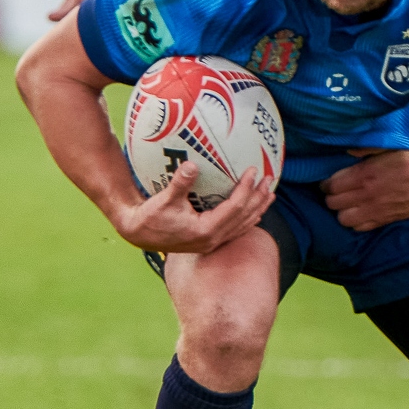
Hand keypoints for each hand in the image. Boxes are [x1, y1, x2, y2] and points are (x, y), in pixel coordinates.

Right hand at [113, 161, 276, 254]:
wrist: (138, 234)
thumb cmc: (150, 217)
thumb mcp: (164, 200)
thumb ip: (180, 184)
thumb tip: (191, 165)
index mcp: (205, 230)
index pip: (235, 208)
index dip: (246, 189)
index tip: (253, 171)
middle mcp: (213, 239)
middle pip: (245, 217)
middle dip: (259, 198)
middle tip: (270, 179)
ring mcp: (212, 242)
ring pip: (243, 226)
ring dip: (257, 208)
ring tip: (269, 194)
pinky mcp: (209, 242)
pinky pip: (235, 229)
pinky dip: (247, 218)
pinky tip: (253, 210)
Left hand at [322, 145, 408, 230]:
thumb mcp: (388, 147)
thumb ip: (364, 149)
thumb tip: (346, 151)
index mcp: (365, 174)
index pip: (331, 185)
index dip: (326, 183)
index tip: (329, 180)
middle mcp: (367, 195)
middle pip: (332, 203)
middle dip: (331, 197)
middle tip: (336, 191)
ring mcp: (375, 210)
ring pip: (342, 219)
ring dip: (341, 211)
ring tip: (347, 203)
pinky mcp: (384, 220)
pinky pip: (359, 228)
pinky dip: (355, 222)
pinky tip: (359, 212)